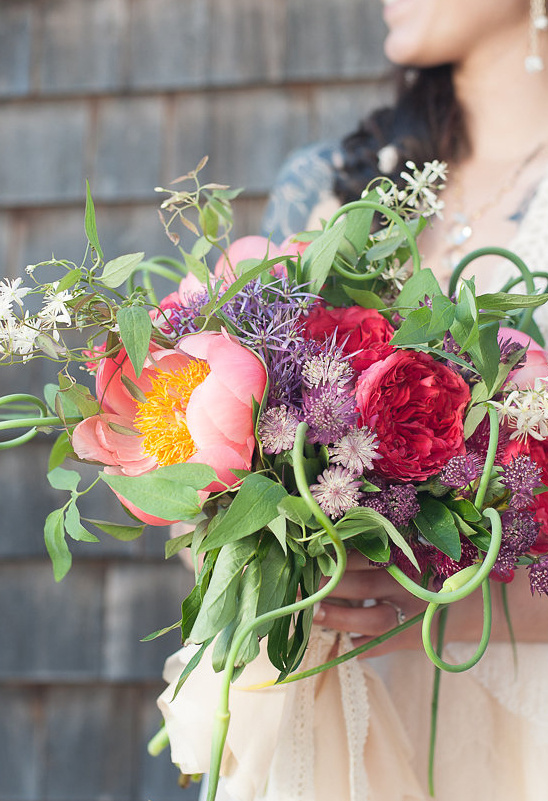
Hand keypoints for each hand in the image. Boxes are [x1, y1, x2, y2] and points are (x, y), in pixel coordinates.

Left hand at [314, 551, 547, 655]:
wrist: (472, 599)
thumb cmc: (430, 561)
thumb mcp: (412, 540)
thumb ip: (380, 533)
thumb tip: (331, 524)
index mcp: (410, 555)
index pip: (370, 554)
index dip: (340, 555)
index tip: (311, 553)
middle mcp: (412, 584)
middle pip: (367, 586)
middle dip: (333, 585)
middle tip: (302, 583)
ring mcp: (413, 615)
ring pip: (374, 620)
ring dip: (341, 618)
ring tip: (314, 614)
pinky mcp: (413, 639)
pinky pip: (384, 646)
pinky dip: (362, 649)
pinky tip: (340, 645)